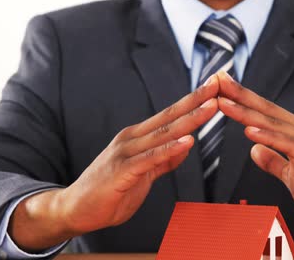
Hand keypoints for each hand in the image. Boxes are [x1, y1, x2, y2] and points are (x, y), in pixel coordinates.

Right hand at [9, 76, 219, 250]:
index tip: (215, 87)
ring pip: (164, 133)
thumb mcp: (143, 174)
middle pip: (170, 117)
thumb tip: (186, 146)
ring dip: (190, 119)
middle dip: (197, 100)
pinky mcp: (121, 171)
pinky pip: (150, 159)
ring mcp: (125, 153)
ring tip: (211, 106)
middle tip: (219, 83)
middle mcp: (132, 139)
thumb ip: (163, 160)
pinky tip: (187, 142)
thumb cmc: (109, 192)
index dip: (194, 101)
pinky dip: (170, 149)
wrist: (74, 210)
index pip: (171, 116)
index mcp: (138, 138)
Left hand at [216, 71, 293, 243]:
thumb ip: (274, 161)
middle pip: (265, 110)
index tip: (219, 87)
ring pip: (273, 124)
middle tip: (216, 79)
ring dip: (246, 112)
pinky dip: (269, 137)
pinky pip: (289, 145)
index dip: (241, 99)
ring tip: (223, 101)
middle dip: (238, 95)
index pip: (263, 113)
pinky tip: (250, 131)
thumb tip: (254, 149)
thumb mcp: (292, 177)